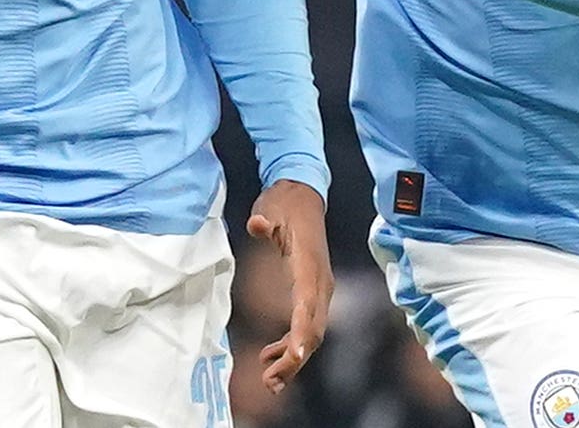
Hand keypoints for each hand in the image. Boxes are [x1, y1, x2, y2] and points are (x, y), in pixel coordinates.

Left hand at [246, 180, 332, 392]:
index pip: (309, 306)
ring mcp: (317, 290)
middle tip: (271, 382)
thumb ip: (265, 220)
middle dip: (296, 359)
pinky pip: (304, 327)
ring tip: (269, 380)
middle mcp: (319, 283)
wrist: (300, 194)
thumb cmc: (284, 203)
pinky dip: (290, 345)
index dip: (302, 333)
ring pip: (312, 333)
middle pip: (313, 329)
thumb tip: (258, 224)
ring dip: (293, 359)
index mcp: (309, 266)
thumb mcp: (270, 208)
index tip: (295, 357)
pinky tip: (268, 355)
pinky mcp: (310, 292)